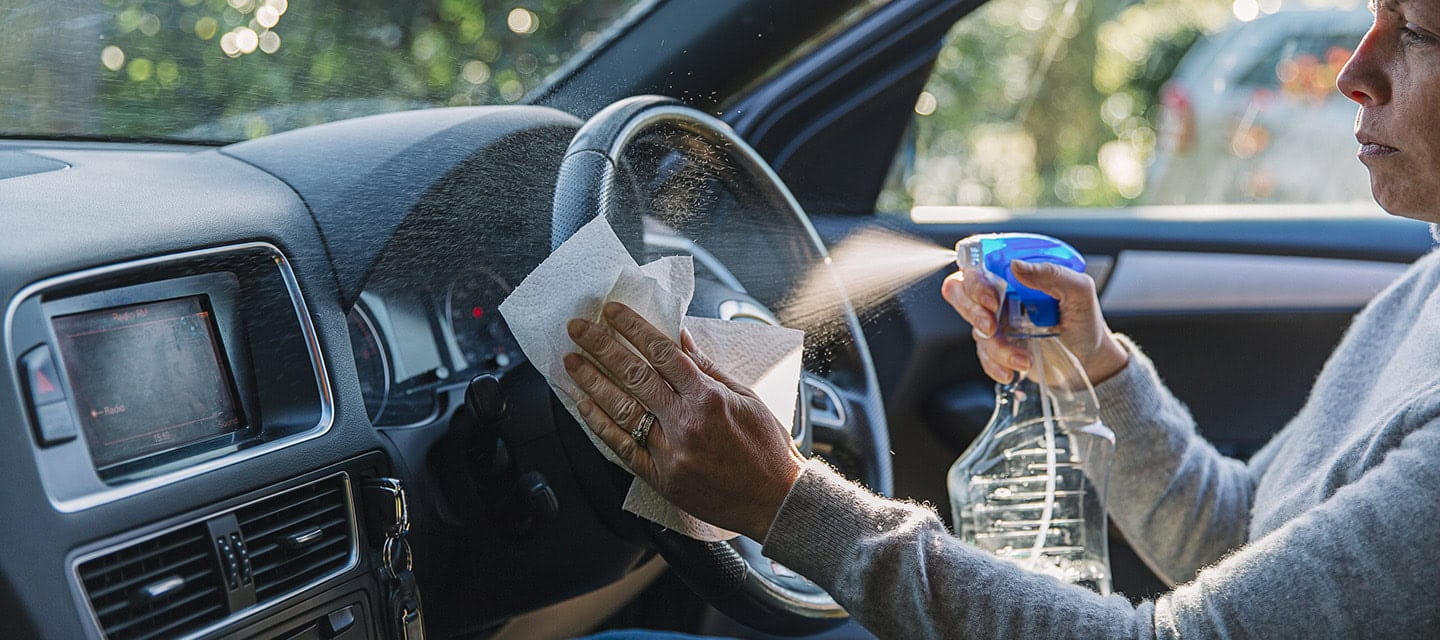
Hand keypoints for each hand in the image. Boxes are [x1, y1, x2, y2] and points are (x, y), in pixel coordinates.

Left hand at [563, 302, 805, 539]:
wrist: (775, 501)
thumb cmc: (766, 448)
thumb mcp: (746, 397)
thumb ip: (707, 368)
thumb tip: (679, 337)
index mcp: (709, 398)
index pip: (662, 353)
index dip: (634, 328)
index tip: (613, 312)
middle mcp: (686, 423)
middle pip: (634, 376)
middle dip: (602, 347)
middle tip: (579, 328)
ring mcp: (670, 452)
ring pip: (622, 410)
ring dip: (592, 383)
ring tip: (572, 363)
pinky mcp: (662, 477)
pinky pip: (623, 448)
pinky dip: (601, 425)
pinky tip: (585, 406)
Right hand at [941, 260, 1127, 384]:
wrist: (1088, 360)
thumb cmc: (1084, 320)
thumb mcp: (1079, 292)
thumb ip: (1051, 274)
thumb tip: (1017, 265)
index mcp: (1016, 273)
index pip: (978, 263)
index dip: (974, 278)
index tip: (991, 297)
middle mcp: (1001, 293)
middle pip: (959, 290)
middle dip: (972, 310)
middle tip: (992, 325)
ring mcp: (997, 320)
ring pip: (973, 328)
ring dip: (996, 346)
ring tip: (1023, 358)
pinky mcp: (997, 346)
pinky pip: (982, 354)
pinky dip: (995, 365)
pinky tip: (1015, 370)